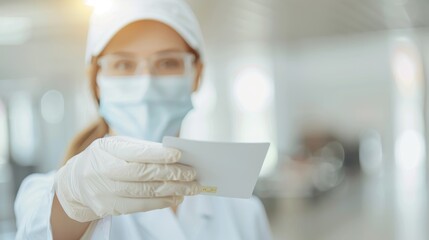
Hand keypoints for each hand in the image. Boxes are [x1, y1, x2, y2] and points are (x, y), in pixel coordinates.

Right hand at [54, 136, 199, 221]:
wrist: (76, 183)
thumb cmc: (104, 158)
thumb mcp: (115, 146)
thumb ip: (141, 148)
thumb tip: (172, 154)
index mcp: (107, 150)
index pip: (137, 153)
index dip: (159, 155)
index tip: (179, 155)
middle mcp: (105, 171)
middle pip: (144, 175)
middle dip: (172, 174)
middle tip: (192, 174)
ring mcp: (106, 192)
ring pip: (145, 192)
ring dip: (172, 190)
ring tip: (190, 188)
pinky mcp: (110, 208)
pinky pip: (140, 206)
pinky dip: (161, 202)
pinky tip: (176, 197)